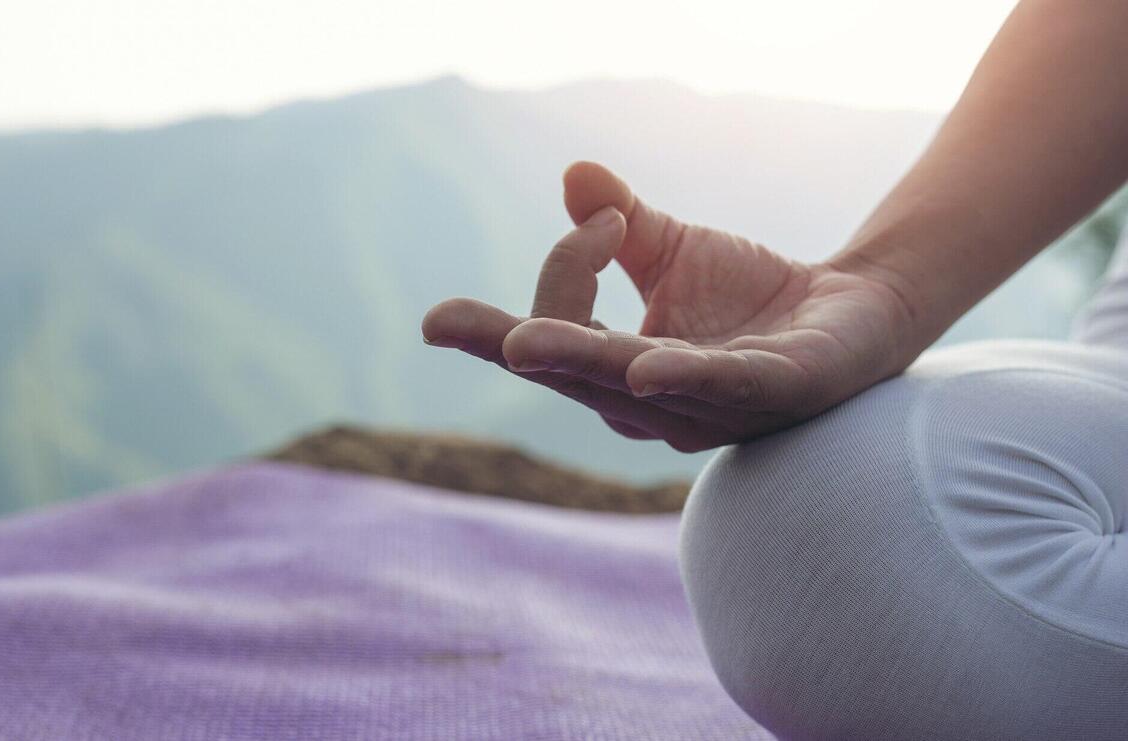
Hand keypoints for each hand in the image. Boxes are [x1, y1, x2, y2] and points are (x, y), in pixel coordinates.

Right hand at [422, 162, 916, 451]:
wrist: (855, 312)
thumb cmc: (750, 295)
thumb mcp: (673, 251)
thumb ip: (619, 223)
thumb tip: (575, 173)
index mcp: (617, 374)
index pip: (559, 328)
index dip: (566, 267)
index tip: (607, 218)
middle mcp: (652, 405)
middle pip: (573, 371)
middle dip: (514, 343)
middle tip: (443, 323)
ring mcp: (711, 408)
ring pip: (633, 387)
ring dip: (579, 362)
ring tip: (524, 345)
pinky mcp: (777, 391)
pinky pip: (725, 386)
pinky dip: (685, 377)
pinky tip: (646, 367)